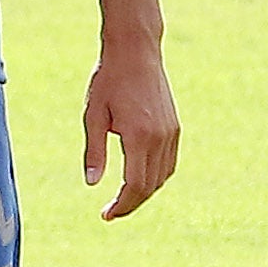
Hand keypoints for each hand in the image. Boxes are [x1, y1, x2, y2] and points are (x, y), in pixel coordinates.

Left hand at [82, 39, 178, 220]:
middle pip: (150, 186)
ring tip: (123, 198)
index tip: (106, 215)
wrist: (135, 52)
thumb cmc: (109, 80)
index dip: (122, 206)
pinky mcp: (174, 127)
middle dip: (131, 204)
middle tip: (110, 211)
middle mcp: (160, 138)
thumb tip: (92, 184)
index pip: (135, 185)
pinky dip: (156, 177)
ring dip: (144, 192)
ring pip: (163, 177)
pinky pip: (169, 163)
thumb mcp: (93, 116)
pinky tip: (140, 178)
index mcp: (138, 136)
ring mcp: (171, 132)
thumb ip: (94, 152)